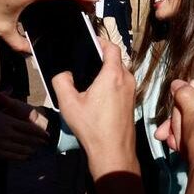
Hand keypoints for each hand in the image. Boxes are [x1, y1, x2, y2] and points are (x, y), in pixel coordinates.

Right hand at [0, 95, 48, 159]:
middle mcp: (6, 133)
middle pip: (26, 139)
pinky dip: (19, 157)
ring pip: (19, 148)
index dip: (38, 132)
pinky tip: (24, 157)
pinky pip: (10, 156)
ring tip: (35, 151)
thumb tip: (9, 88)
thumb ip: (1, 97)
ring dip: (28, 149)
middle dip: (36, 141)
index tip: (46, 134)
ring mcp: (1, 144)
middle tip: (44, 143)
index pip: (27, 127)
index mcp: (7, 121)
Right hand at [51, 38, 137, 178]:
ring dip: (106, 71)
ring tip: (88, 79)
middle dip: (101, 57)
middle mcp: (127, 80)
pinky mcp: (132, 102)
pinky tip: (97, 94)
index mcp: (113, 75)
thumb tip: (64, 73)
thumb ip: (61, 81)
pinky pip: (122, 84)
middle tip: (84, 61)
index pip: (111, 47)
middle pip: (115, 59)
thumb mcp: (68, 103)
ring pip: (119, 72)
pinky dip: (111, 83)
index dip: (100, 41)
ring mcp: (132, 91)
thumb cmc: (92, 127)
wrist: (113, 152)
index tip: (90, 40)